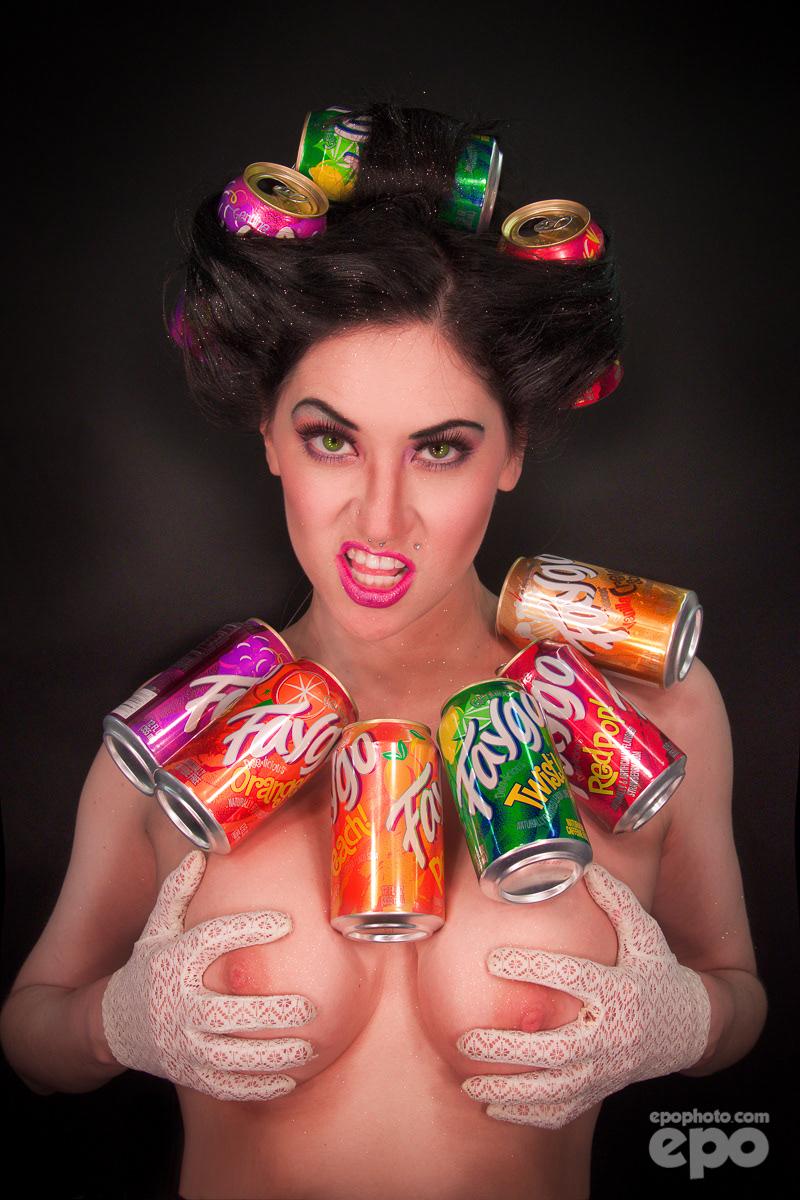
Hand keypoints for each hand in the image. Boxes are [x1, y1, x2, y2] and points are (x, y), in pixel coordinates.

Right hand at [102, 851, 314, 1100]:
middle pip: (224, 1012)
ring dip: (272, 1055)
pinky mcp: (190, 1074)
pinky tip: (289, 1079)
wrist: (112, 1025)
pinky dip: (258, 1086)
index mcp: (174, 963)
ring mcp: (183, 1045)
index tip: (285, 921)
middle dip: (269, 1012)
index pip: (211, 942)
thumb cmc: (148, 968)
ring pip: (230, 1056)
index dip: (248, 929)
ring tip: (308, 1046)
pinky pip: (227, 1085)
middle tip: (310, 1007)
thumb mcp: (156, 928)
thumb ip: (177, 892)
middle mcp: (179, 1006)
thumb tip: (200, 851)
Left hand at [458, 864, 710, 1127]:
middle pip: (556, 1050)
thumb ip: (616, 900)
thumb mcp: (645, 933)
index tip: (493, 959)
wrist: (690, 1027)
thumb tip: (584, 867)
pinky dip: (526, 1116)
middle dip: (508, 1049)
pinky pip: (560, 1111)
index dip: (532, 968)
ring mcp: (604, 1070)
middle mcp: (610, 1035)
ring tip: (470, 1084)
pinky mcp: (599, 1091)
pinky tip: (493, 1108)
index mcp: (619, 990)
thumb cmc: (658, 973)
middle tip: (467, 1041)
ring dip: (508, 1091)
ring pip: (553, 1090)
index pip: (572, 978)